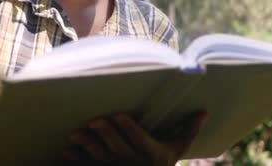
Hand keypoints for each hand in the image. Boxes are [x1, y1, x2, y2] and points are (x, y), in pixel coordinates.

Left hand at [63, 111, 207, 164]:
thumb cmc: (162, 163)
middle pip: (118, 148)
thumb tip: (204, 112)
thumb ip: (188, 130)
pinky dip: (78, 160)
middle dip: (106, 134)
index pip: (140, 140)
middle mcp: (134, 163)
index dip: (129, 129)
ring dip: (88, 145)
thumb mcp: (176, 148)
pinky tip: (66, 152)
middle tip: (94, 120)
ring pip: (101, 157)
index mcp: (152, 154)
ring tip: (75, 134)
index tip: (119, 115)